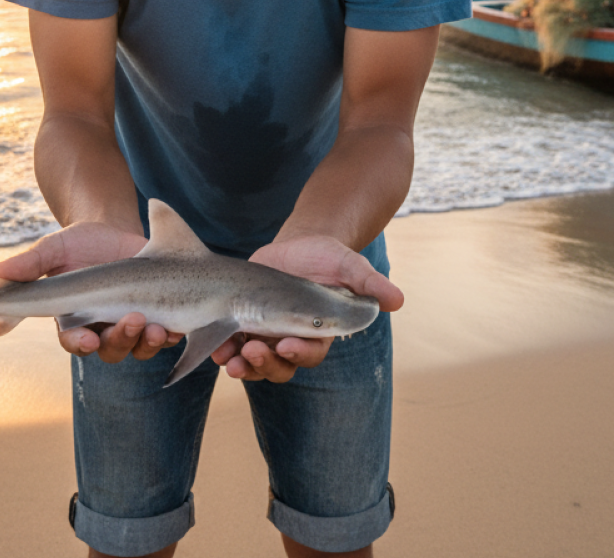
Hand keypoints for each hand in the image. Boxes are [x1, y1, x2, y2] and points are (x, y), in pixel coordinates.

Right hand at [0, 222, 183, 360]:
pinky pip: (166, 335)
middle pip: (109, 349)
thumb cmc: (78, 242)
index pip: (73, 341)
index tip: (89, 337)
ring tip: (158, 326)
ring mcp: (130, 323)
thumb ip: (27, 267)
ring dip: (148, 342)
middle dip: (122, 340)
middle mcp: (101, 326)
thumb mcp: (52, 249)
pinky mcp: (158, 314)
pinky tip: (176, 325)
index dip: (80, 343)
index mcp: (73, 317)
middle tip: (134, 321)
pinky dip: (172, 333)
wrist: (114, 228)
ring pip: (138, 347)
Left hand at [211, 235, 402, 382]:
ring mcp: (266, 335)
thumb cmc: (329, 258)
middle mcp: (292, 340)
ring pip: (254, 363)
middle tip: (252, 352)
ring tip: (229, 358)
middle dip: (265, 364)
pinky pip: (233, 346)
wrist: (299, 247)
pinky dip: (224, 349)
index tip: (287, 345)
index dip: (299, 353)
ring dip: (241, 365)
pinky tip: (216, 347)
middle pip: (280, 366)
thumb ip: (371, 283)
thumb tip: (398, 300)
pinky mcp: (244, 324)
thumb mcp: (350, 265)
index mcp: (319, 333)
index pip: (311, 353)